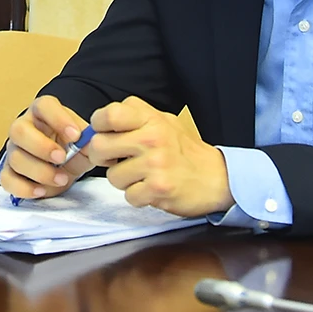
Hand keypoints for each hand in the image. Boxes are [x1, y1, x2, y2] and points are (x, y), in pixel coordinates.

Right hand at [0, 95, 94, 198]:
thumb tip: (93, 146)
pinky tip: (41, 190)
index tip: (75, 135)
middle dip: (41, 147)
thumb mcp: (84, 141)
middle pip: (19, 130)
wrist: (62, 165)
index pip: (44, 106)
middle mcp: (23, 127)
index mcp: (42, 113)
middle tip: (62, 158)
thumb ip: (89, 141)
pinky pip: (7, 179)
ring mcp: (13, 150)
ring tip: (62, 179)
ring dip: (39, 171)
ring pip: (15, 158)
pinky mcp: (9, 171)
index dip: (58, 118)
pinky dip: (23, 188)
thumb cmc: (71, 147)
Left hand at [88, 97, 232, 217]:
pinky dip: (137, 196)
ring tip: (141, 176)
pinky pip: (128, 196)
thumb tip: (96, 127)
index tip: (104, 133)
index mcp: (151, 118)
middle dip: (101, 157)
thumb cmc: (184, 150)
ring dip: (123, 180)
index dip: (98, 125)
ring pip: (112, 176)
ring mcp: (155, 164)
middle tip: (113, 160)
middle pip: (99, 146)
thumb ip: (133, 118)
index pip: (108, 115)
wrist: (217, 178)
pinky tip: (150, 189)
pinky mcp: (158, 188)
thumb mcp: (162, 121)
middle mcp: (152, 138)